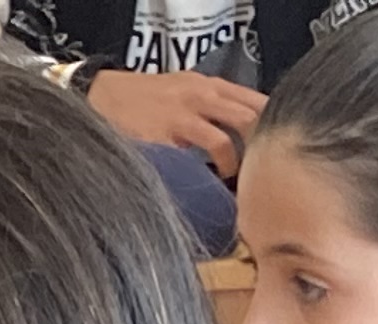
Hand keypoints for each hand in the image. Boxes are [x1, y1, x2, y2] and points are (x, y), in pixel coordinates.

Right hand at [86, 65, 260, 174]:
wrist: (101, 95)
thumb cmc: (144, 99)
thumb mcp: (185, 89)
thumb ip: (214, 106)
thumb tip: (247, 132)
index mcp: (209, 85)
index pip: (256, 101)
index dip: (272, 125)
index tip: (276, 148)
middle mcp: (199, 96)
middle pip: (249, 119)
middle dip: (259, 148)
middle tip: (259, 171)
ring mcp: (180, 117)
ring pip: (225, 142)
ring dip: (232, 167)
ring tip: (228, 182)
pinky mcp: (160, 139)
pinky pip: (192, 162)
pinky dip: (202, 177)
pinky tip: (200, 185)